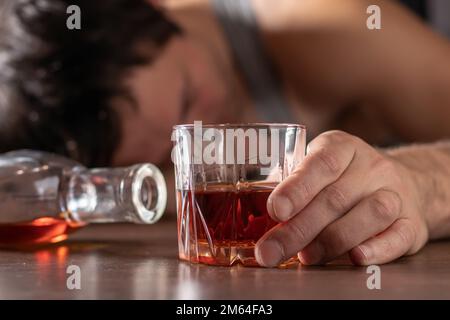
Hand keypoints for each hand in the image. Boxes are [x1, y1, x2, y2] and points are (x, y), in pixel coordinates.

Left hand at [255, 130, 429, 266]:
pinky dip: (378, 249)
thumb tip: (259, 219)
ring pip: (369, 214)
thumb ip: (295, 185)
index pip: (320, 164)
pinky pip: (399, 235)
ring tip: (307, 257)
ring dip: (333, 240)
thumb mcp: (319, 169)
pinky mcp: (413, 222)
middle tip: (271, 251)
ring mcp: (396, 192)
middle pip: (335, 198)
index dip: (296, 188)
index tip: (274, 211)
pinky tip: (355, 257)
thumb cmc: (344, 179)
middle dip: (298, 229)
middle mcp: (371, 167)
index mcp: (342, 147)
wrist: (402, 183)